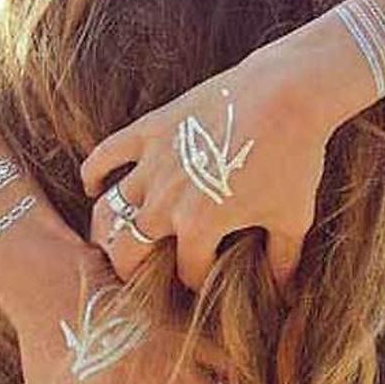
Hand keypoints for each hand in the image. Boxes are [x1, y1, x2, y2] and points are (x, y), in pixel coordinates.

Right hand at [79, 25, 345, 295]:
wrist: (286, 94)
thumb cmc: (294, 158)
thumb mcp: (292, 217)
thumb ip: (283, 259)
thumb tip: (284, 289)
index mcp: (200, 226)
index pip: (187, 271)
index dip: (195, 283)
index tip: (199, 284)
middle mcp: (167, 200)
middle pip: (128, 252)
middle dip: (130, 272)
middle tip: (136, 277)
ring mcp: (153, 164)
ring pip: (108, 210)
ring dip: (104, 232)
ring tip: (107, 243)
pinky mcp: (149, 129)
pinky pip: (104, 154)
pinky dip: (92, 173)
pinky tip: (91, 187)